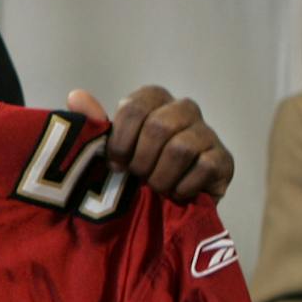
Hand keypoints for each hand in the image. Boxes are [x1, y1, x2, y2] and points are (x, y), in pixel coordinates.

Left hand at [65, 85, 232, 201]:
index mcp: (153, 100)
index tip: (115, 163)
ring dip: (160, 176)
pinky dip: (183, 187)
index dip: (121, 140)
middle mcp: (184, 109)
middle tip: (137, 177)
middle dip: (141, 160)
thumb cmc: (133, 168)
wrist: (163, 205)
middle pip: (159, 126)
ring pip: (180, 148)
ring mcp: (208, 133)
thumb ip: (94, 124)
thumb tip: (76, 96)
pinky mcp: (225, 159)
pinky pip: (204, 168)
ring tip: (155, 187)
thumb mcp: (109, 148)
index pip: (135, 107)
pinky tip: (176, 193)